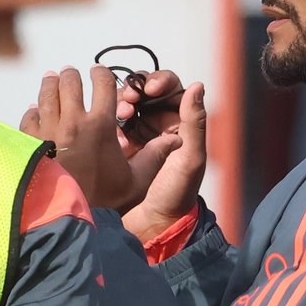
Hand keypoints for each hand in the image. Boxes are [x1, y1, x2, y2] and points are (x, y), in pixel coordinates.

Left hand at [21, 67, 206, 220]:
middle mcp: (74, 122)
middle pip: (70, 82)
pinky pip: (29, 116)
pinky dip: (33, 111)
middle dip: (72, 75)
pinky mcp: (30, 142)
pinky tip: (36, 111)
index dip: (102, 74)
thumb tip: (176, 139)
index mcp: (101, 125)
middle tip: (71, 73)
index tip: (98, 72)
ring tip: (52, 79)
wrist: (68, 220)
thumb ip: (155, 157)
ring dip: (51, 83)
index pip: (103, 84)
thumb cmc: (103, 201)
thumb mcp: (136, 181)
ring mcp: (49, 130)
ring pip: (47, 93)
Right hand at [120, 80, 207, 241]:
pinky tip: (112, 134)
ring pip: (125, 104)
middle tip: (127, 102)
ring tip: (119, 115)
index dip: (158, 82)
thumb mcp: (190, 158)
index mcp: (180, 121)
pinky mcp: (118, 145)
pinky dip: (108, 123)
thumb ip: (194, 122)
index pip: (171, 87)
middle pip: (143, 91)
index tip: (149, 91)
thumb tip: (197, 84)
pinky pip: (110, 124)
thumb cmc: (176, 194)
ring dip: (120, 103)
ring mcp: (137, 133)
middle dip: (133, 91)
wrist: (153, 224)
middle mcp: (158, 123)